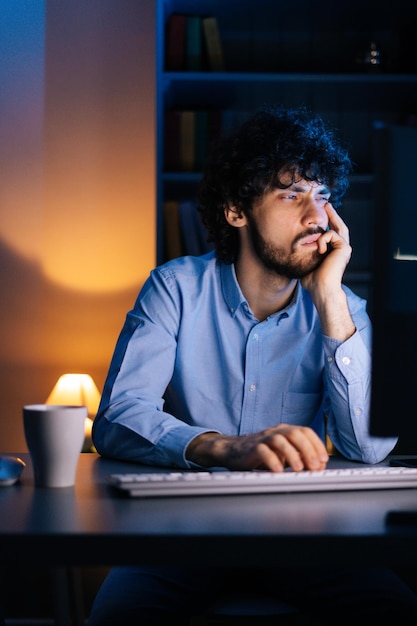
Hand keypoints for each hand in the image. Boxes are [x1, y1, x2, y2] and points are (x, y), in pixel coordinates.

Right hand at [186, 424, 328, 472]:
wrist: (233, 450)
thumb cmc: (261, 453)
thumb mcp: (282, 453)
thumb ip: (298, 456)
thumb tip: (318, 467)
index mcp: (285, 430)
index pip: (305, 431)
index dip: (316, 444)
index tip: (323, 459)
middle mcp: (276, 431)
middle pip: (295, 433)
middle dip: (308, 450)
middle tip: (314, 466)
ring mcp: (263, 438)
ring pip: (280, 440)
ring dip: (292, 455)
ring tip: (298, 469)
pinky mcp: (251, 448)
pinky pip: (263, 451)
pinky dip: (273, 461)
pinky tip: (278, 471)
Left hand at [301, 202, 351, 294]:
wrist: (321, 288)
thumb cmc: (312, 280)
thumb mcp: (306, 263)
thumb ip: (304, 255)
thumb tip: (293, 251)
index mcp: (333, 252)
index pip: (332, 234)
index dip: (328, 224)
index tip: (321, 215)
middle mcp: (341, 249)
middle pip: (339, 227)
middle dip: (333, 214)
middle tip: (326, 204)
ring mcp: (344, 248)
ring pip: (336, 228)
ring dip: (329, 220)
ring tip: (325, 208)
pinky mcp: (345, 247)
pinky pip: (331, 234)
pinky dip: (322, 240)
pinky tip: (320, 250)